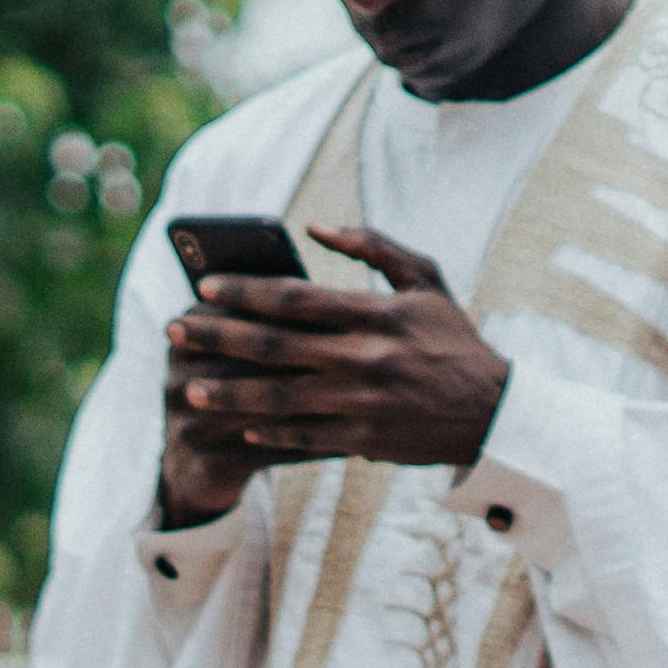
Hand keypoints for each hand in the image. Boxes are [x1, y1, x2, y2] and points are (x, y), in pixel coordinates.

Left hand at [159, 227, 508, 515]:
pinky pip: (303, 434)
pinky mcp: (364, 439)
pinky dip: (268, 430)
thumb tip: (316, 228)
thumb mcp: (427, 282)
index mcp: (377, 314)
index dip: (243, 291)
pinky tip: (240, 425)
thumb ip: (375, 247)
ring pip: (277, 395)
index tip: (203, 287)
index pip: (294, 298)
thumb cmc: (455, 339)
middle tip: (172, 330)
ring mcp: (362, 401)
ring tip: (189, 388)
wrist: (495, 412)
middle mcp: (365, 357)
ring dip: (227, 392)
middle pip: (272, 345)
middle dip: (214, 336)